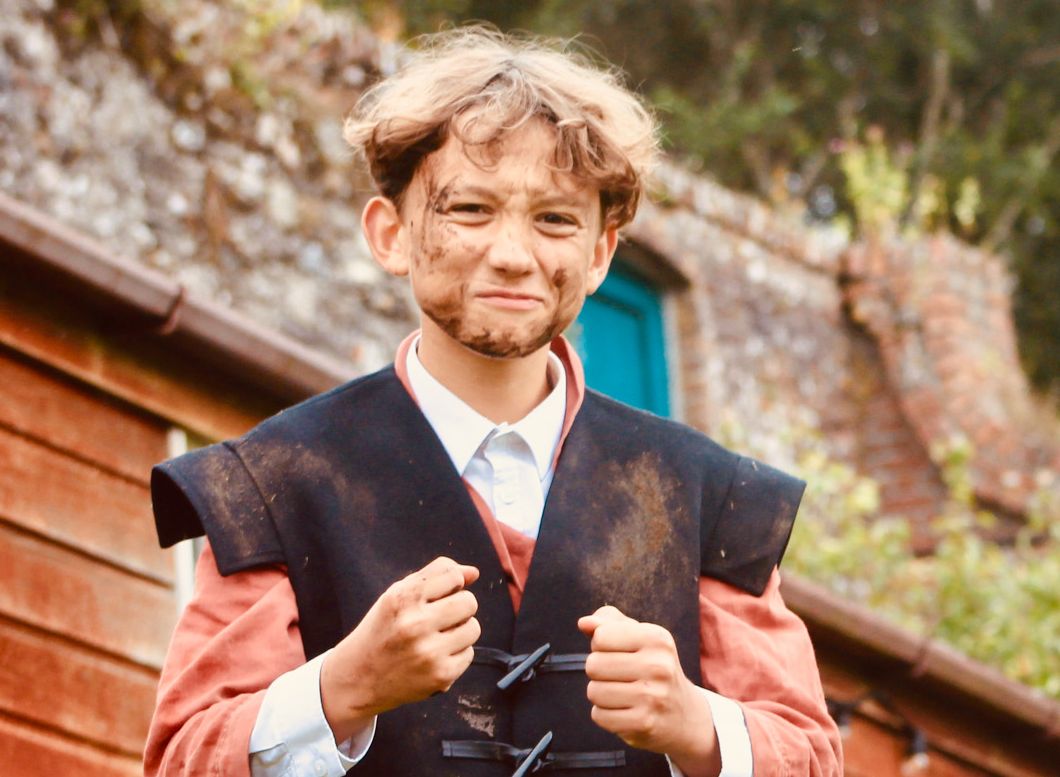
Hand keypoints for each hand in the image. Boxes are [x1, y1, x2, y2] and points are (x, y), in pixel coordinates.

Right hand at [321, 556, 479, 741]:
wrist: (357, 678)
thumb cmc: (383, 628)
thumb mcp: (398, 595)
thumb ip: (436, 576)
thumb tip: (474, 572)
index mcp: (402, 598)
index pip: (453, 576)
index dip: (451, 584)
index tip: (437, 596)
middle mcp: (414, 624)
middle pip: (469, 602)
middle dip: (459, 607)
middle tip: (439, 618)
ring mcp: (428, 653)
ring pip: (473, 628)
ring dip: (460, 631)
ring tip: (436, 638)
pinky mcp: (440, 676)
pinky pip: (469, 654)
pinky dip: (455, 655)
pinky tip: (433, 658)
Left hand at [578, 606, 720, 776]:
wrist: (684, 715)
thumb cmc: (652, 667)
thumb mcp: (639, 637)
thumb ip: (608, 623)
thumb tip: (584, 623)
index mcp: (657, 638)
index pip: (601, 636)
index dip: (601, 645)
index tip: (619, 653)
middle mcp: (659, 666)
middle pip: (593, 664)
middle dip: (599, 671)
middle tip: (620, 676)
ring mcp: (653, 698)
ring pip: (594, 692)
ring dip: (601, 694)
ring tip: (622, 694)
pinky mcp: (644, 724)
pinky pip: (599, 716)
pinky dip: (605, 714)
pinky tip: (625, 711)